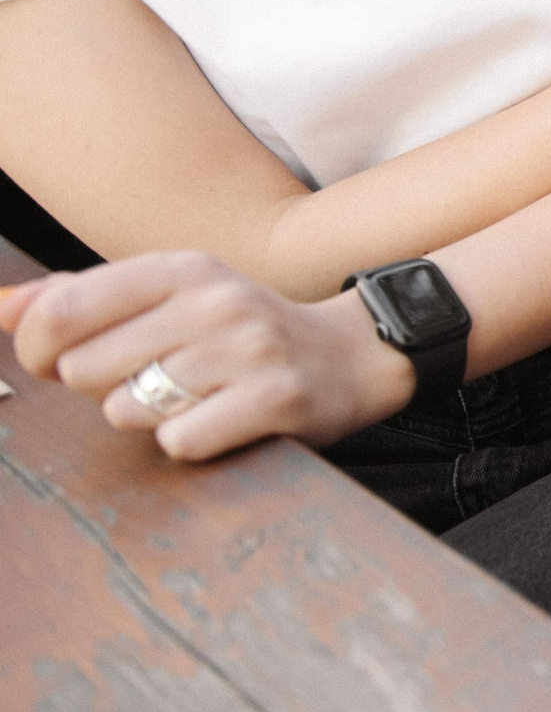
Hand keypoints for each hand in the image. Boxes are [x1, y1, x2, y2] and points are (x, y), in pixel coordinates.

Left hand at [0, 252, 416, 460]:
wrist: (354, 355)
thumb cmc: (243, 329)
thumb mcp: (173, 294)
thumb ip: (84, 297)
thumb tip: (3, 308)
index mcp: (181, 268)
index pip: (62, 311)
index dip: (39, 350)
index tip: (61, 362)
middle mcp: (214, 302)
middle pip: (85, 369)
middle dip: (99, 389)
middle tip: (144, 381)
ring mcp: (247, 351)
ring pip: (127, 410)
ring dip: (145, 418)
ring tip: (188, 400)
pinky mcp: (274, 400)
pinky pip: (180, 442)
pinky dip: (188, 443)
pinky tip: (217, 421)